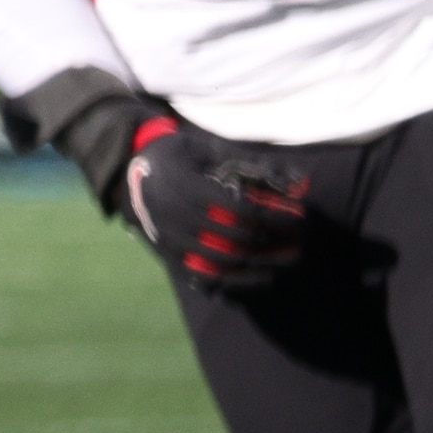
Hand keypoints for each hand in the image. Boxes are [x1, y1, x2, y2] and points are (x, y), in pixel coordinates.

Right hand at [22, 75, 312, 290]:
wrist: (128, 176)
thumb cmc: (178, 158)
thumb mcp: (209, 151)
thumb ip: (253, 166)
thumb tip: (302, 182)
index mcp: (183, 184)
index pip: (240, 208)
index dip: (275, 214)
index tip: (301, 215)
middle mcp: (173, 215)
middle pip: (237, 236)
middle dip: (277, 238)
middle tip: (303, 235)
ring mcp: (170, 240)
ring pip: (225, 260)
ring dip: (264, 261)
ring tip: (293, 256)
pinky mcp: (170, 256)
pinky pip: (209, 277)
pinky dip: (241, 281)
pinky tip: (268, 277)